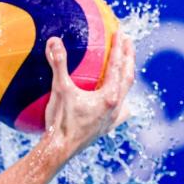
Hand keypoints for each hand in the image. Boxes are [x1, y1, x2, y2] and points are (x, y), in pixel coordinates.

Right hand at [42, 31, 134, 156]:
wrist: (59, 151)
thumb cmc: (60, 122)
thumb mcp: (59, 90)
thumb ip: (58, 64)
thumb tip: (53, 41)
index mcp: (109, 96)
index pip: (117, 65)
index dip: (120, 46)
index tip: (121, 32)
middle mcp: (115, 107)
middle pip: (128, 76)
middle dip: (129, 57)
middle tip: (128, 42)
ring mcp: (112, 119)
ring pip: (126, 94)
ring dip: (127, 78)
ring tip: (127, 69)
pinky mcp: (105, 129)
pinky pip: (120, 113)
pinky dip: (122, 104)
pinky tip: (119, 104)